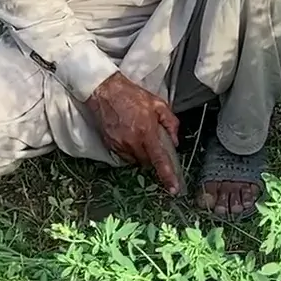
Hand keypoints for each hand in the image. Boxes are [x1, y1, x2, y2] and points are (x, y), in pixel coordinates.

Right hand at [85, 72, 183, 195]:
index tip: (173, 189)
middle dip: (153, 155)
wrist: (106, 92)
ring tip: (139, 133)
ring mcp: (119, 145)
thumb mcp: (158, 104)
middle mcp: (132, 142)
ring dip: (141, 152)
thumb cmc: (132, 96)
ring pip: (136, 160)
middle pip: (148, 162)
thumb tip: (174, 140)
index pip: (159, 160)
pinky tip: (129, 134)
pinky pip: (124, 155)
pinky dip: (130, 149)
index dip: (168, 176)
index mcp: (146, 132)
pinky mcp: (110, 145)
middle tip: (153, 139)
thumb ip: (171, 123)